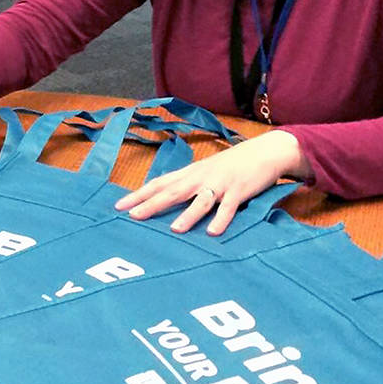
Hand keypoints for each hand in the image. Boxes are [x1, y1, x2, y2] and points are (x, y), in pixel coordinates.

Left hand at [114, 131, 308, 235]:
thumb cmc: (230, 165)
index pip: (159, 184)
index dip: (139, 195)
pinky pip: (229, 207)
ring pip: (201, 200)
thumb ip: (185, 185)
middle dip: (153, 204)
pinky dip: (222, 219)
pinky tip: (213, 232)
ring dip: (188, 215)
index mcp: (190, 174)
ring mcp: (220, 184)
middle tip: (133, 216)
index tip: (119, 206)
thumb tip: (162, 200)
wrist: (263, 152)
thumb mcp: (204, 172)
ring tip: (174, 229)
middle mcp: (201, 178)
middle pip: (173, 191)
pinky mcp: (240, 191)